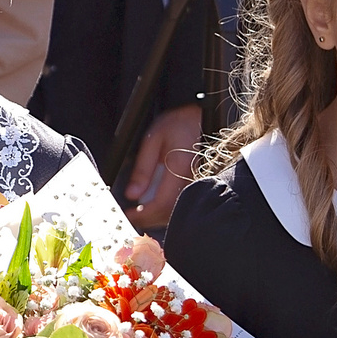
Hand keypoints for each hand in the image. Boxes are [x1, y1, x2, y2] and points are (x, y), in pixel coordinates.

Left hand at [123, 106, 201, 229]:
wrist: (208, 117)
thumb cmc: (181, 123)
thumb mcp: (154, 138)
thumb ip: (142, 169)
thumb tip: (132, 194)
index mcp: (180, 166)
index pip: (160, 204)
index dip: (142, 215)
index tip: (128, 215)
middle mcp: (194, 179)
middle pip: (170, 214)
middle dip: (148, 220)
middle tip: (132, 216)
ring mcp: (202, 183)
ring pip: (179, 213)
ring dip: (159, 218)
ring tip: (143, 212)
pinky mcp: (204, 185)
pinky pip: (187, 205)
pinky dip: (171, 210)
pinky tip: (160, 205)